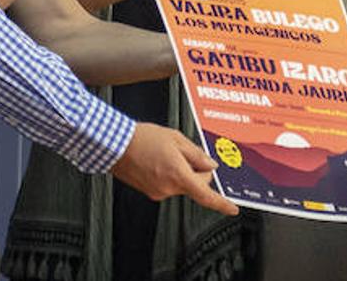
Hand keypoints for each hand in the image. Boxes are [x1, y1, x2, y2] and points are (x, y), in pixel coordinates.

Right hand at [110, 122, 237, 215]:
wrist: (114, 144)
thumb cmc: (140, 139)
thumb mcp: (175, 139)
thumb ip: (196, 153)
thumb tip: (209, 164)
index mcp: (178, 175)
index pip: (207, 196)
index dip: (222, 204)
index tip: (232, 209)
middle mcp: (169, 188)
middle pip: (195, 185)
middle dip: (196, 172)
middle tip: (187, 154)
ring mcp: (158, 192)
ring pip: (180, 184)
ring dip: (180, 171)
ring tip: (165, 153)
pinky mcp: (149, 191)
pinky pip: (167, 184)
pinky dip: (168, 174)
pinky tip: (157, 159)